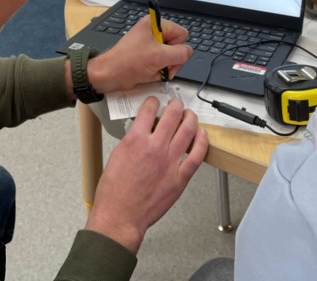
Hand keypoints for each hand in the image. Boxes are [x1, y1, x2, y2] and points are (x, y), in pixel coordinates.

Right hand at [85, 97, 208, 253]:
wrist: (121, 216)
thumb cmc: (115, 192)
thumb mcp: (117, 156)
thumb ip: (132, 140)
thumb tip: (141, 130)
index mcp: (136, 140)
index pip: (148, 110)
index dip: (153, 102)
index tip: (155, 101)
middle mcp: (155, 147)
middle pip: (172, 115)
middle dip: (175, 105)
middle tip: (176, 104)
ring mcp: (170, 162)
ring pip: (187, 130)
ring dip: (190, 118)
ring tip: (190, 115)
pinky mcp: (180, 177)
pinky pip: (197, 154)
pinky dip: (202, 141)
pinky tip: (202, 135)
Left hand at [87, 16, 192, 93]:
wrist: (109, 75)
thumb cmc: (128, 62)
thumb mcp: (159, 56)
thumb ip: (180, 53)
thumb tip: (188, 51)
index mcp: (155, 24)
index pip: (181, 34)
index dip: (177, 47)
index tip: (166, 55)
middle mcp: (153, 32)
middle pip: (177, 47)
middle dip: (171, 60)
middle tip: (160, 67)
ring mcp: (150, 45)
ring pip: (170, 58)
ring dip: (163, 68)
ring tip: (151, 71)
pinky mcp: (147, 56)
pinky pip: (161, 64)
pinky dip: (157, 72)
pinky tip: (148, 74)